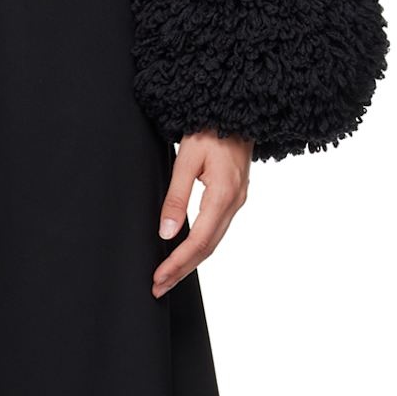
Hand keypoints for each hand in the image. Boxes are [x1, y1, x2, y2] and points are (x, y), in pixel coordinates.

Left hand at [152, 129, 251, 297]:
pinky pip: (218, 228)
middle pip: (207, 248)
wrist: (236, 109)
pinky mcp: (235, 195)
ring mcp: (237, 200)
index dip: (178, 264)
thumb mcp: (187, 158)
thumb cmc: (210, 128)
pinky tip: (187, 250)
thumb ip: (177, 196)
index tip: (159, 278)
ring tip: (169, 274)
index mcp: (223, 195)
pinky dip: (201, 245)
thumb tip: (166, 232)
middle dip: (182, 270)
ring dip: (191, 260)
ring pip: (214, 240)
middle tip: (159, 286)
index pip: (198, 242)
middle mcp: (234, 202)